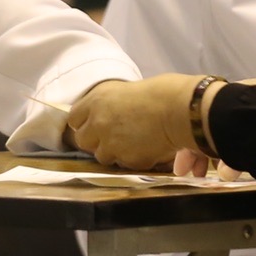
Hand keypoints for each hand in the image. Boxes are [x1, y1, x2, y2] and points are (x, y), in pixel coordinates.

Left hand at [65, 74, 198, 170]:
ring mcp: (110, 143)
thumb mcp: (127, 91)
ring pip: (102, 156)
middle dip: (96, 140)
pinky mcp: (125, 159)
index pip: (74, 118)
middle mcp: (97, 122)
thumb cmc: (163, 94)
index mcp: (97, 100)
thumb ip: (110, 107)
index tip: (95, 124)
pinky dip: (133, 159)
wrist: (182, 110)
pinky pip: (123, 164)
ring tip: (134, 143)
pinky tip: (146, 149)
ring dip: (114, 152)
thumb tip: (105, 118)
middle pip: (83, 140)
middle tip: (114, 137)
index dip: (86, 122)